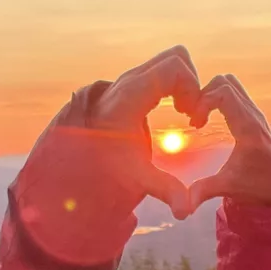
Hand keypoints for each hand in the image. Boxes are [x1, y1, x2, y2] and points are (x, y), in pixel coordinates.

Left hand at [90, 46, 203, 219]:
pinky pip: (165, 68)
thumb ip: (164, 189)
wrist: (79, 153)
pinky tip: (175, 108)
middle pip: (176, 56)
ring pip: (172, 59)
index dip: (192, 86)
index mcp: (131, 96)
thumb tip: (185, 213)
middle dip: (191, 81)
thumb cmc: (107, 163)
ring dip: (185, 81)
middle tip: (189, 112)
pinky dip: (176, 82)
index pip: (174, 67)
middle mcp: (130, 80)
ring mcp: (132, 77)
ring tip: (184, 110)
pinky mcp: (135, 82)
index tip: (189, 115)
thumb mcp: (136, 176)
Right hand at [188, 74, 270, 209]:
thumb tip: (181, 208)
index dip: (203, 102)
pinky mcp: (252, 113)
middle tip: (193, 119)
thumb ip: (205, 192)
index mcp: (249, 129)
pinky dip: (216, 97)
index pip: (224, 93)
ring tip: (198, 117)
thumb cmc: (258, 186)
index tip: (194, 124)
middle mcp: (254, 115)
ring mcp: (254, 112)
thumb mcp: (229, 188)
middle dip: (203, 94)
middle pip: (225, 81)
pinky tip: (207, 119)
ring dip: (210, 93)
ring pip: (229, 82)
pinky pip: (232, 91)